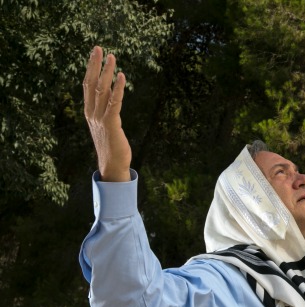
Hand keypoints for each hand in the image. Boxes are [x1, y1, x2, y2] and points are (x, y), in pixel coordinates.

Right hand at [83, 46, 131, 181]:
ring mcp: (100, 118)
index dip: (90, 68)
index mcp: (89, 111)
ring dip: (107, 72)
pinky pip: (114, 102)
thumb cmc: (111, 144)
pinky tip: (122, 76)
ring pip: (102, 90)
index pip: (87, 85)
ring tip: (112, 57)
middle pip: (91, 84)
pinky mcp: (111, 124)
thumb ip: (106, 109)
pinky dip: (118, 88)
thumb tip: (111, 93)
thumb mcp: (106, 123)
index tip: (94, 53)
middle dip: (95, 65)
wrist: (112, 164)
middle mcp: (92, 113)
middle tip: (99, 48)